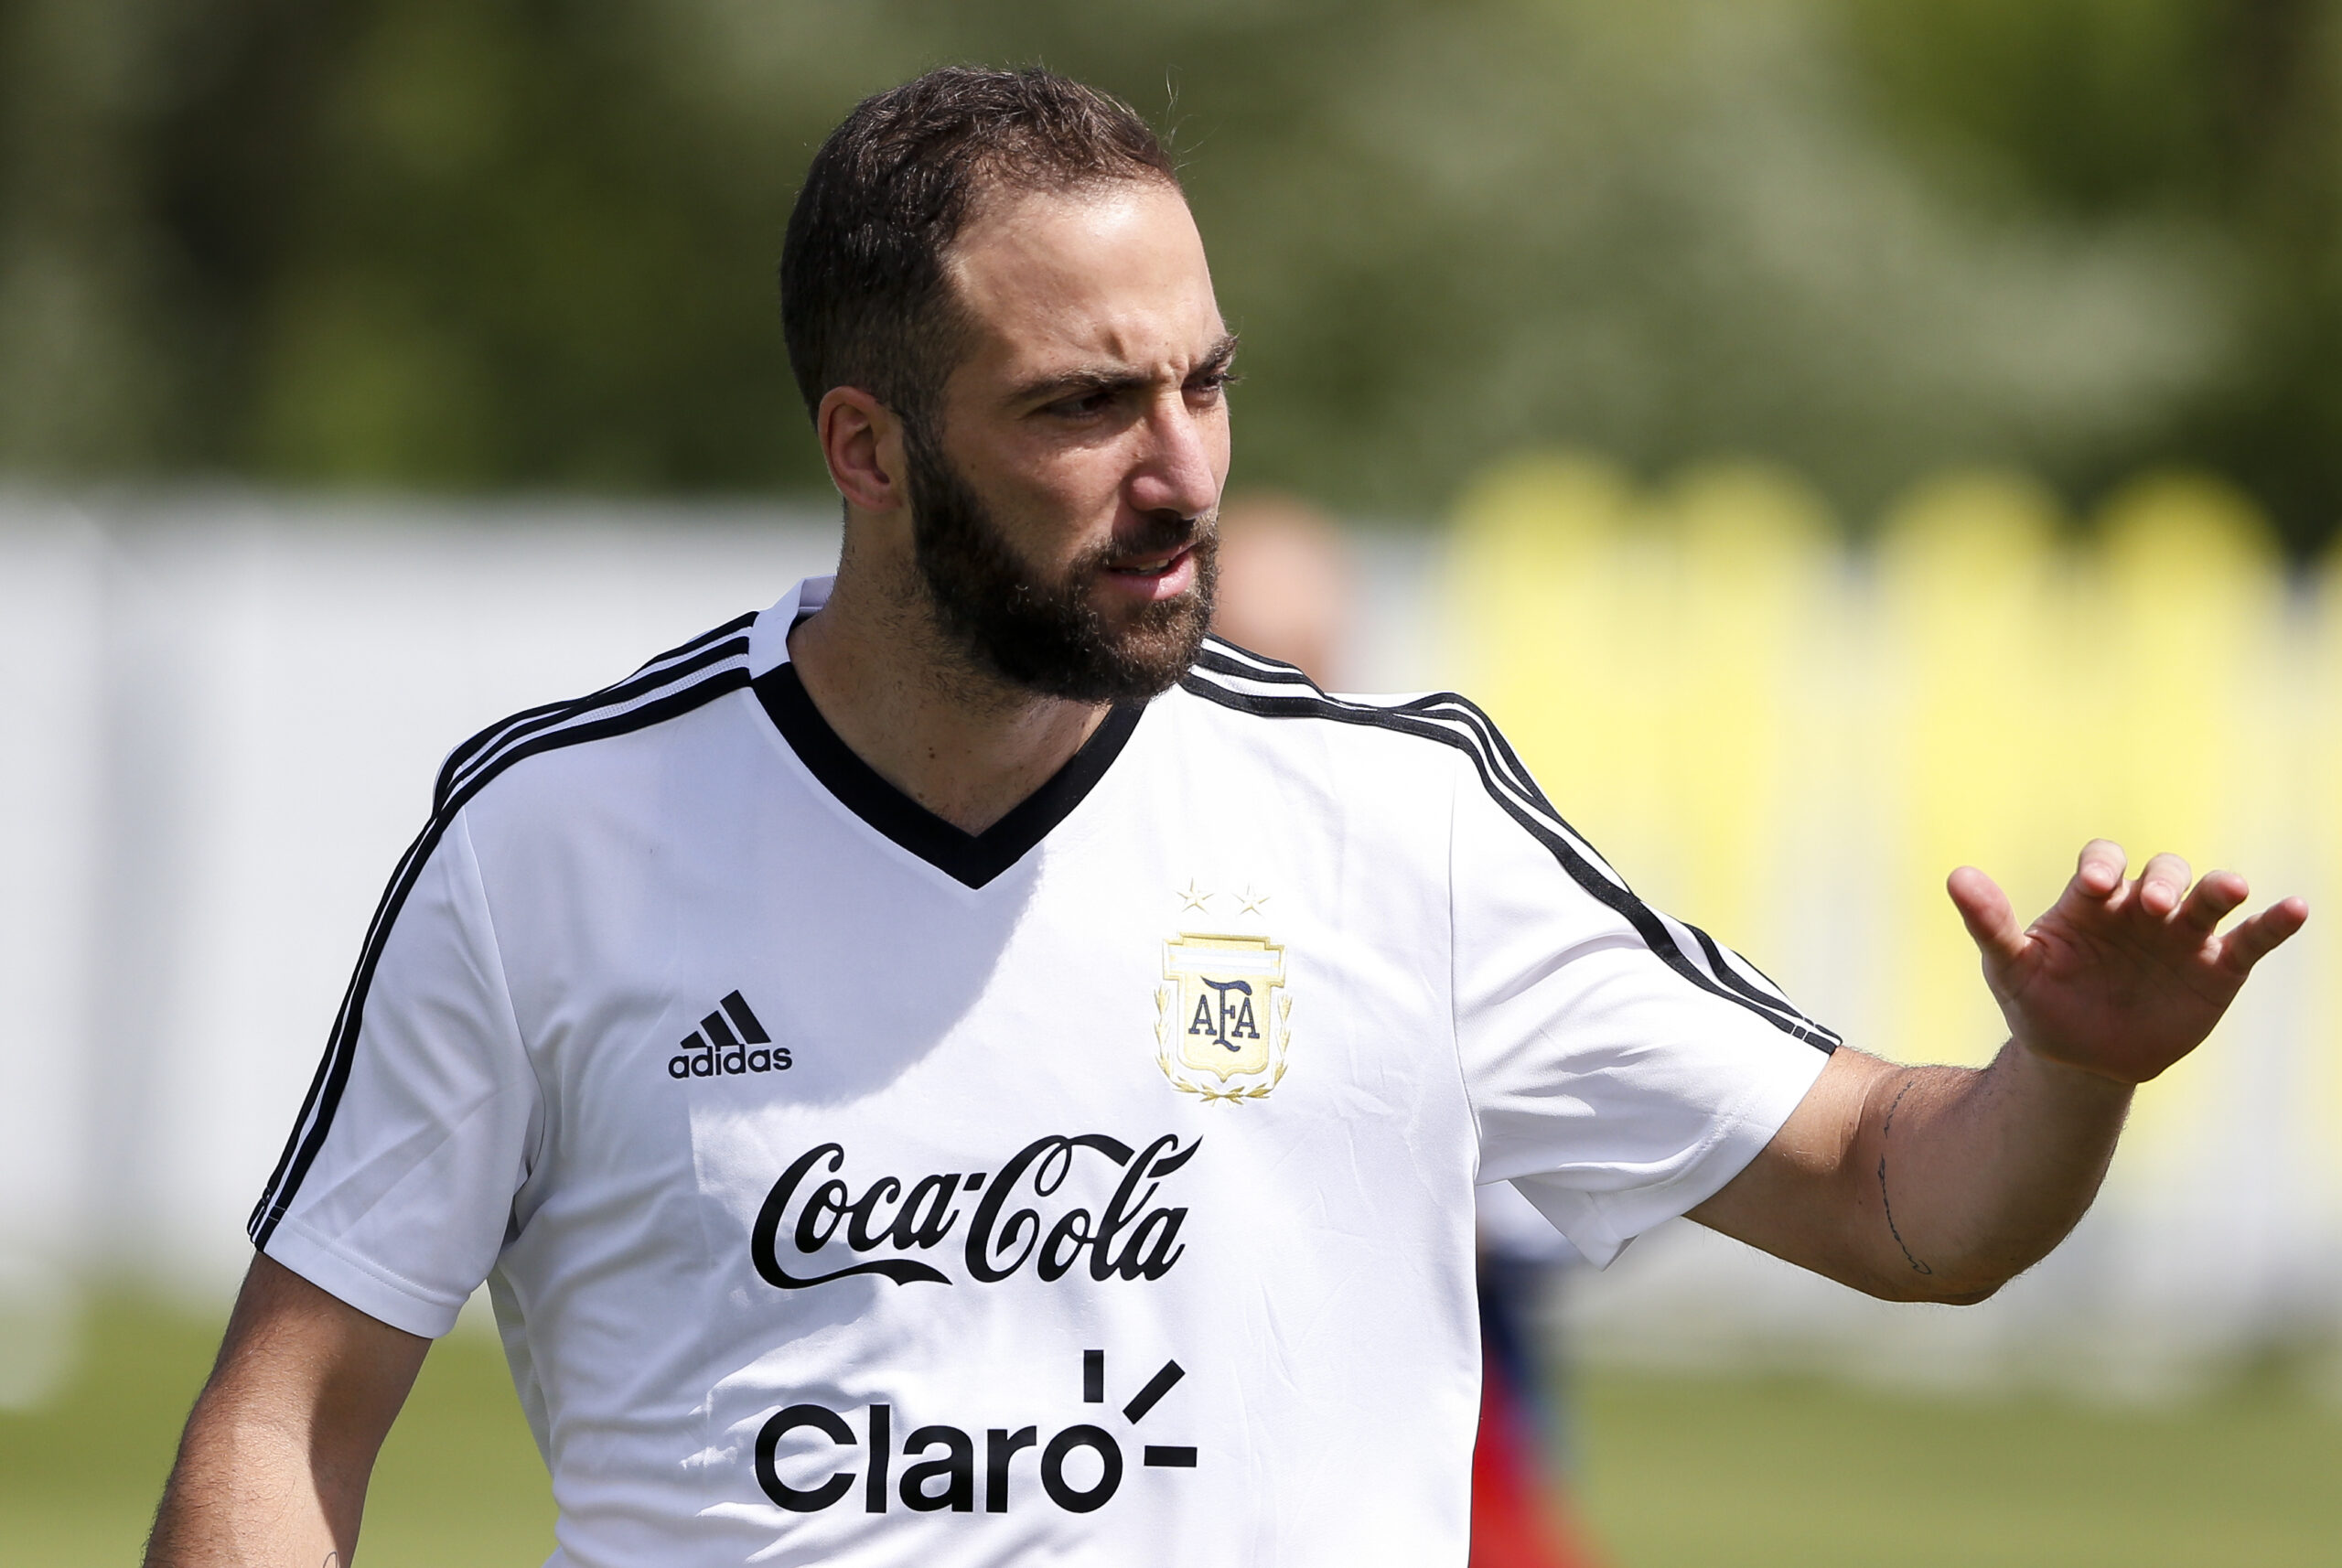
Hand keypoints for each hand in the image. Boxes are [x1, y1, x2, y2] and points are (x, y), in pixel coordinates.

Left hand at [1947, 840, 2307, 1083]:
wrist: (2079, 1060)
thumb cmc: (2040, 1003)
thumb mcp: (2010, 967)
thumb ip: (1990, 923)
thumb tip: (1955, 876)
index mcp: (2092, 899)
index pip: (2102, 863)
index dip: (2103, 867)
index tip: (2098, 888)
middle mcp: (2141, 907)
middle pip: (2162, 872)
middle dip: (2163, 882)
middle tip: (2154, 904)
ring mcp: (2181, 935)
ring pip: (2208, 896)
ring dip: (2218, 888)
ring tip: (2230, 888)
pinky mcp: (2217, 968)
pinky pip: (2250, 939)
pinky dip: (2273, 923)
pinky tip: (2293, 909)